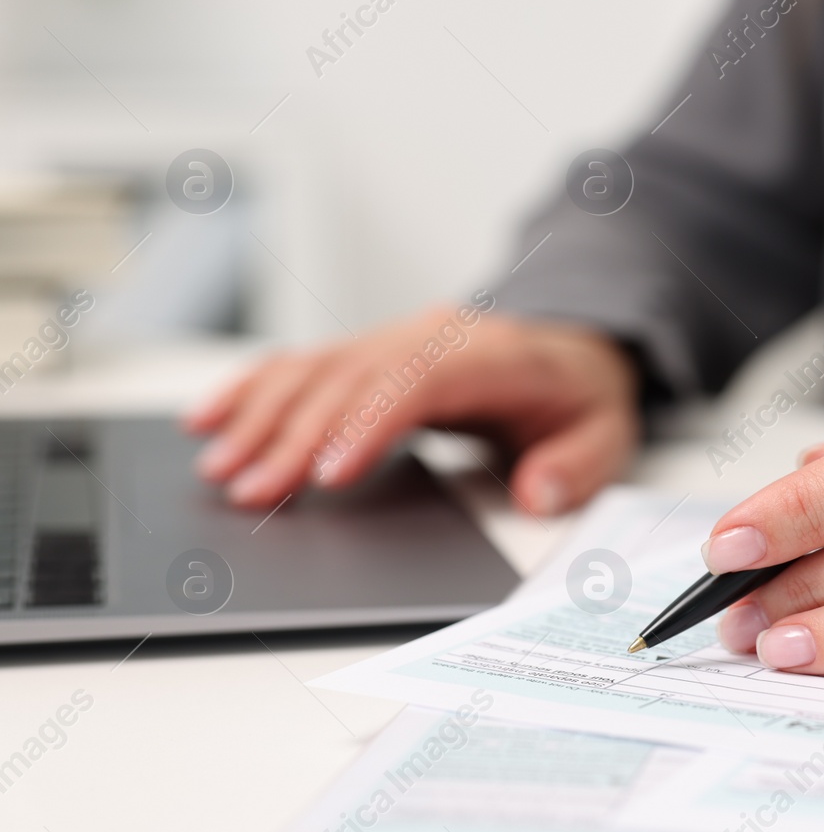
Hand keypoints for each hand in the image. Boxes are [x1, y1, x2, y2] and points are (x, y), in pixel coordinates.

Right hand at [186, 306, 639, 510]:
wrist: (571, 349)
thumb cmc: (580, 398)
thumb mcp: (606, 435)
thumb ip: (576, 467)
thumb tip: (537, 493)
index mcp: (492, 356)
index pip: (418, 381)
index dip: (368, 423)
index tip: (327, 472)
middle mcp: (433, 338)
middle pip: (352, 379)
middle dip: (296, 435)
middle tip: (252, 492)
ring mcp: (395, 340)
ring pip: (316, 368)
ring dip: (261, 416)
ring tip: (219, 468)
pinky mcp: (370, 352)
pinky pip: (303, 363)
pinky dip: (252, 390)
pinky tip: (208, 419)